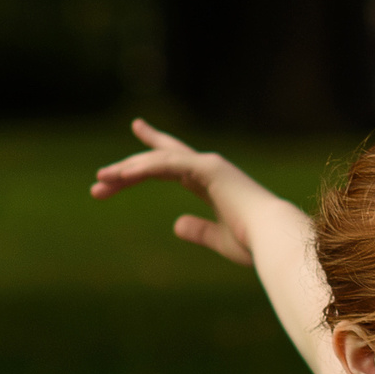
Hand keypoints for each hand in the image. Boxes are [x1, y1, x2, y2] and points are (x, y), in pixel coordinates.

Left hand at [89, 118, 258, 266]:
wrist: (274, 239)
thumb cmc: (254, 243)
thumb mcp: (218, 239)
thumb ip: (198, 230)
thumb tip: (176, 225)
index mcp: (212, 184)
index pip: (175, 163)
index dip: (152, 153)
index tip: (137, 130)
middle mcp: (209, 169)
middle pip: (160, 160)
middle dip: (129, 167)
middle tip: (100, 178)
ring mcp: (209, 166)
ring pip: (158, 161)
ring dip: (127, 170)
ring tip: (101, 180)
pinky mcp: (208, 169)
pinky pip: (166, 164)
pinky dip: (143, 168)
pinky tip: (121, 176)